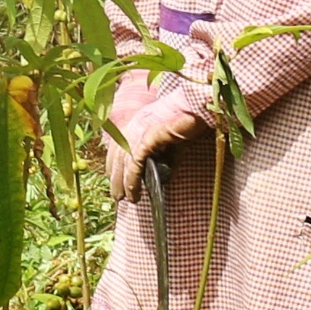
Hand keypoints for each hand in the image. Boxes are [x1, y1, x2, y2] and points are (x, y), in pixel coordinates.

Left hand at [101, 77, 192, 197]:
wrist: (197, 110)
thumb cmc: (187, 123)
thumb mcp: (172, 145)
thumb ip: (166, 161)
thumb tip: (164, 181)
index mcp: (136, 122)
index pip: (117, 146)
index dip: (113, 165)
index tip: (114, 180)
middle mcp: (133, 126)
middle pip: (116, 156)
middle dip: (115, 178)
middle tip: (117, 196)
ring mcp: (138, 131)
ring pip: (123, 162)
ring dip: (122, 184)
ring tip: (126, 199)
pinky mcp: (147, 138)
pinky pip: (134, 164)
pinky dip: (132, 181)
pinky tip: (134, 193)